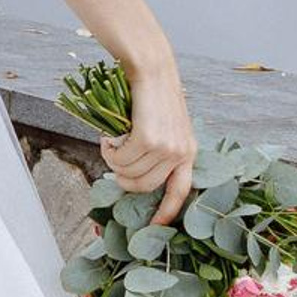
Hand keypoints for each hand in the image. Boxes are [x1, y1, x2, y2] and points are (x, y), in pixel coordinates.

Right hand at [97, 65, 197, 228]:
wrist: (152, 69)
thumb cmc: (153, 96)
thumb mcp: (165, 127)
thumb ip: (158, 152)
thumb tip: (133, 174)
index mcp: (188, 152)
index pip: (180, 192)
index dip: (166, 213)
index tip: (153, 227)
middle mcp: (181, 153)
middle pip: (144, 187)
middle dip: (122, 180)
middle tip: (113, 162)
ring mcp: (167, 147)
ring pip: (128, 173)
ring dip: (112, 162)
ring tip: (111, 143)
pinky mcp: (149, 139)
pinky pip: (119, 159)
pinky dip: (108, 150)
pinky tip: (108, 136)